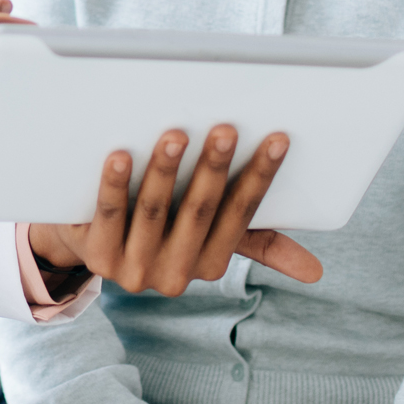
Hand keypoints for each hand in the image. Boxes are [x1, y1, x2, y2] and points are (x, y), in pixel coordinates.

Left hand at [28, 126, 322, 292]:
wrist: (88, 242)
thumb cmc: (162, 226)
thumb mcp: (209, 236)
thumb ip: (256, 245)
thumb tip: (316, 272)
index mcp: (210, 264)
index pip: (241, 216)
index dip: (259, 178)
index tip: (276, 139)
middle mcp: (175, 274)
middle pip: (199, 212)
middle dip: (214, 169)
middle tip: (225, 129)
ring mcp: (134, 268)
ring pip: (154, 212)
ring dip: (165, 172)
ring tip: (174, 133)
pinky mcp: (97, 255)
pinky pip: (109, 214)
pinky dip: (115, 184)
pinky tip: (120, 154)